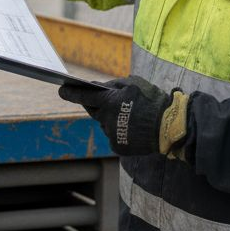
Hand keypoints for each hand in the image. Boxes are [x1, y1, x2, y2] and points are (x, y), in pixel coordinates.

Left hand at [59, 77, 188, 156]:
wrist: (168, 126)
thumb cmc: (151, 101)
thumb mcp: (133, 84)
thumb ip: (114, 85)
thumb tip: (100, 87)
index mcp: (108, 102)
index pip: (83, 97)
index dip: (71, 93)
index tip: (61, 90)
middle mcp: (106, 120)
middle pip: (93, 111)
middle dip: (95, 105)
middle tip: (102, 101)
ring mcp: (111, 135)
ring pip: (105, 124)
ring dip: (111, 119)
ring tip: (129, 115)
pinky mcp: (118, 147)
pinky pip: (114, 136)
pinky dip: (120, 131)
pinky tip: (133, 128)